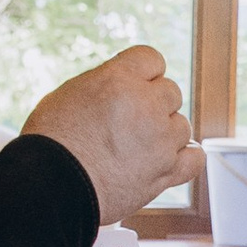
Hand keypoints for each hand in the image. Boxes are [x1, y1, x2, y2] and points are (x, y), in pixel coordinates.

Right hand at [22, 45, 199, 215]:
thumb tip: (118, 87)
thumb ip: (104, 86)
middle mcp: (146, 105)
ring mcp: (160, 139)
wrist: (52, 187)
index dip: (143, 74)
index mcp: (119, 79)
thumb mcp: (69, 94)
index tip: (135, 87)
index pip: (152, 59)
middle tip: (130, 123)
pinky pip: (195, 158)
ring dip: (165, 134)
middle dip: (154, 104)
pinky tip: (169, 160)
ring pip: (182, 126)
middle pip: (171, 92)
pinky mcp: (166, 171)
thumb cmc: (51, 143)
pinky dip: (185, 158)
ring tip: (138, 148)